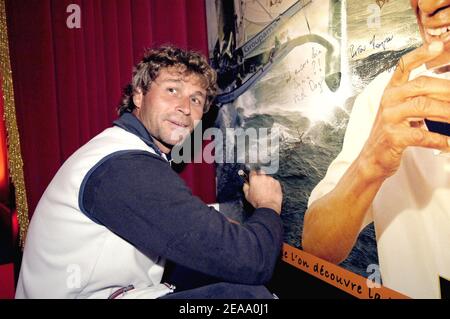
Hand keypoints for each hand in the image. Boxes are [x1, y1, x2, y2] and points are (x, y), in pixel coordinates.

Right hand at [242, 170, 281, 213]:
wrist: (269, 206)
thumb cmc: (258, 202)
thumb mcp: (247, 196)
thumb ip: (245, 187)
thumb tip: (246, 184)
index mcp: (254, 179)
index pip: (252, 172)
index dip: (252, 175)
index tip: (253, 177)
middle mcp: (263, 177)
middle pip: (260, 172)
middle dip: (260, 176)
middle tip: (259, 183)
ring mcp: (270, 179)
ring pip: (268, 177)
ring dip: (267, 181)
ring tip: (266, 189)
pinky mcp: (277, 183)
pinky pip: (274, 181)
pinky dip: (272, 184)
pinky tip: (271, 191)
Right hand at [359, 41, 449, 180]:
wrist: (372, 159)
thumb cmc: (391, 133)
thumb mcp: (401, 112)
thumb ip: (420, 99)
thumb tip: (449, 95)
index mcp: (390, 91)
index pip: (403, 66)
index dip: (420, 54)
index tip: (437, 45)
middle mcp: (388, 101)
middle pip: (422, 85)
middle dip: (448, 89)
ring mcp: (389, 118)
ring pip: (424, 107)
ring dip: (448, 113)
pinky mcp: (393, 136)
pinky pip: (423, 135)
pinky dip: (441, 140)